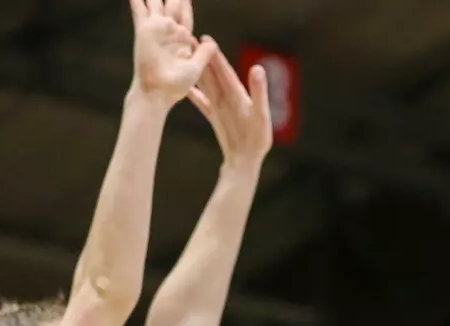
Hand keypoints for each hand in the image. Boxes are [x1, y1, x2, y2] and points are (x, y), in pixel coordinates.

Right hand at [130, 0, 216, 103]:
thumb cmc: (175, 86)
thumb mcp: (195, 67)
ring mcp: (155, 28)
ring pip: (155, 2)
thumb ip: (204, 53)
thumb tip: (210, 41)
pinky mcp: (144, 30)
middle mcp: (168, 30)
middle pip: (172, 3)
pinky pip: (139, 9)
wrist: (157, 92)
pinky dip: (137, 0)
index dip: (186, 2)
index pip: (185, 13)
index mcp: (182, 37)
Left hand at [188, 49, 272, 166]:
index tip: (206, 39)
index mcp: (234, 97)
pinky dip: (195, 93)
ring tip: (188, 55)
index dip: (215, 55)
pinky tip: (187, 88)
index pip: (223, 71)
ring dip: (197, 70)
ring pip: (205, 85)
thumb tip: (257, 68)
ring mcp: (216, 109)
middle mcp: (222, 100)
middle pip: (210, 74)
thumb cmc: (256, 140)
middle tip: (190, 38)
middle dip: (202, 57)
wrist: (242, 163)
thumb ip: (259, 91)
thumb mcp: (262, 114)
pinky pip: (202, 102)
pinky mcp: (214, 118)